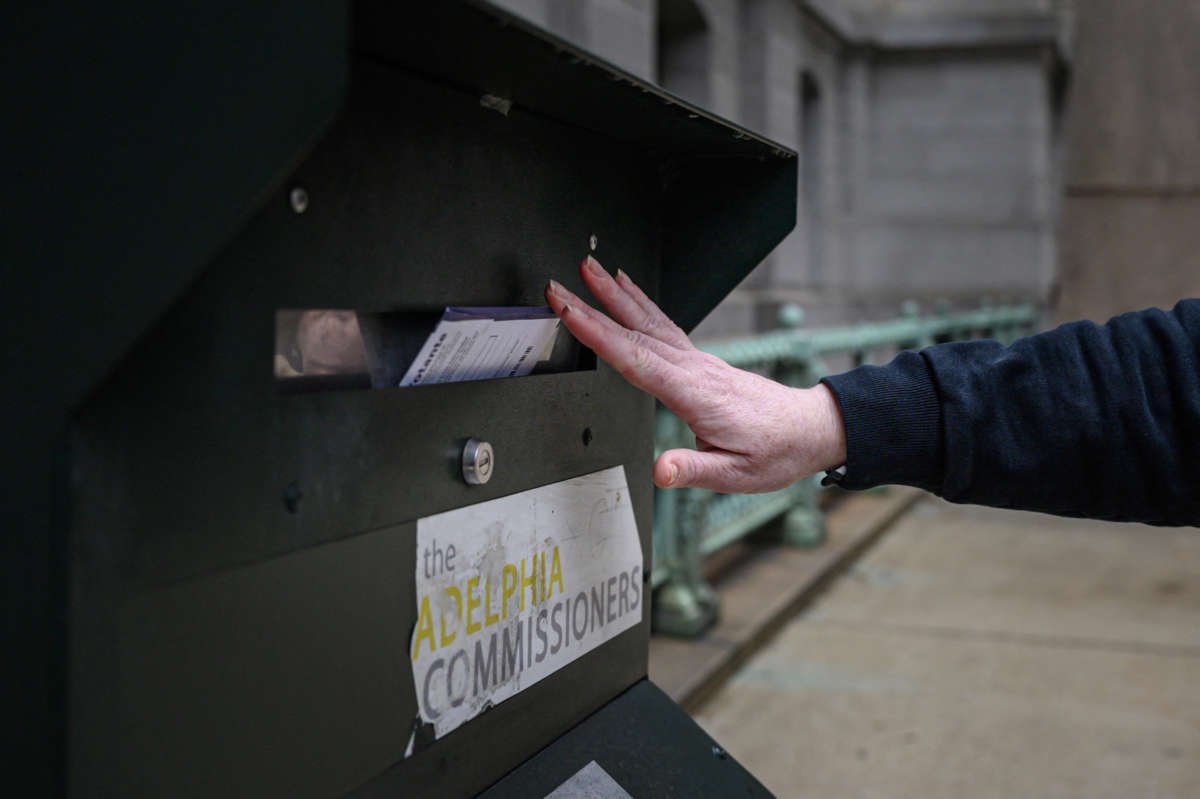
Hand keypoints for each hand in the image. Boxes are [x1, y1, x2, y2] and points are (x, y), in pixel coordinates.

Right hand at [545, 256, 846, 492]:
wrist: (808, 430)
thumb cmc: (774, 451)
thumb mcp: (736, 475)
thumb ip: (694, 471)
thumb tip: (661, 470)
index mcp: (694, 393)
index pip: (636, 359)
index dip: (598, 334)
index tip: (570, 312)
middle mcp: (694, 369)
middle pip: (634, 331)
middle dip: (593, 305)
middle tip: (559, 283)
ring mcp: (697, 360)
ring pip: (649, 320)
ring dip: (615, 293)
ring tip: (589, 268)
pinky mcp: (700, 360)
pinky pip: (663, 324)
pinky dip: (641, 302)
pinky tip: (627, 289)